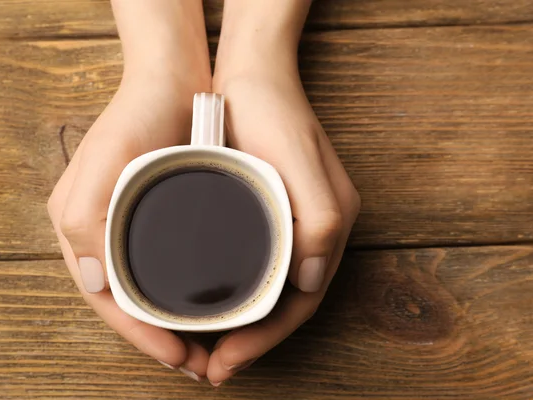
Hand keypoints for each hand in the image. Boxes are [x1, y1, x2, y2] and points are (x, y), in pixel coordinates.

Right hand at [47, 0, 211, 380]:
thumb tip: (91, 282)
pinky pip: (168, 270)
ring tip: (208, 348)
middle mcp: (103, 236)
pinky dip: (186, 296)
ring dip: (175, 325)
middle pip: (129, 304)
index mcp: (80, 229)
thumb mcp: (104, 160)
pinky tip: (210, 308)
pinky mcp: (161, 221)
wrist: (173, 83)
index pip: (108, 299)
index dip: (140, 335)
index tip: (177, 357)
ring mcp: (132, 230)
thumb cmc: (137, 116)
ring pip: (150, 293)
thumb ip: (85, 220)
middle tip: (199, 365)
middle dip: (160, 341)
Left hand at [206, 47, 360, 384]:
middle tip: (211, 369)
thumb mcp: (303, 162)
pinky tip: (207, 302)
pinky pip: (252, 267)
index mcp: (327, 227)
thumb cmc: (275, 114)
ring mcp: (287, 225)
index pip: (299, 303)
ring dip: (240, 325)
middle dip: (250, 343)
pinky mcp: (264, 214)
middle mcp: (311, 233)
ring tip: (205, 348)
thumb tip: (311, 281)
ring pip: (267, 292)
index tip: (226, 364)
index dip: (264, 340)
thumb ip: (321, 222)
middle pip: (283, 305)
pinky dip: (233, 294)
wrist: (251, 75)